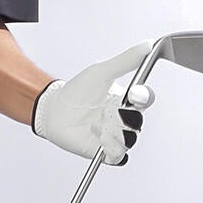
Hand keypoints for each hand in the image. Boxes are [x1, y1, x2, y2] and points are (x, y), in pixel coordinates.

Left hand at [30, 42, 154, 165]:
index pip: (145, 99)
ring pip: (130, 140)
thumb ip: (125, 60)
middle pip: (138, 122)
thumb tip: (147, 44)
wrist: (55, 111)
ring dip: (112, 132)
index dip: (143, 97)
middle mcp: (124, 119)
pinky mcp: (106, 152)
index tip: (133, 93)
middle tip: (104, 111)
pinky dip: (111, 148)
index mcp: (127, 100)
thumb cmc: (78, 91)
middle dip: (120, 117)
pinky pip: (120, 157)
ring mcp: (116, 136)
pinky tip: (98, 138)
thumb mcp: (101, 72)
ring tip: (95, 123)